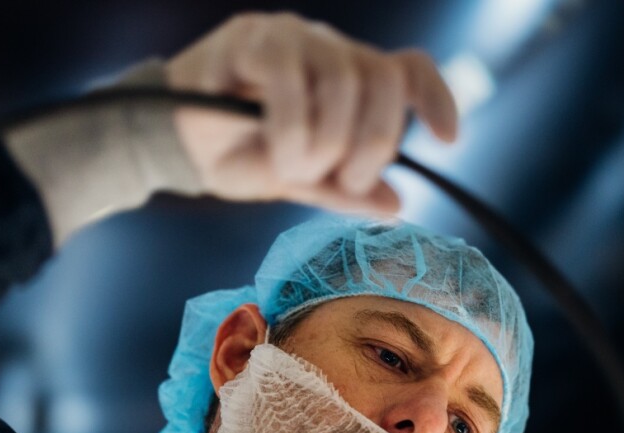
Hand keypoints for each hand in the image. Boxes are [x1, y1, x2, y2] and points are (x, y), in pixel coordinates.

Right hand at [166, 12, 458, 213]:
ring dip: (325, 140)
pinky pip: (288, 75)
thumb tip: (397, 206)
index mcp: (349, 77)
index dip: (436, 98)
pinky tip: (275, 150)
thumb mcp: (301, 180)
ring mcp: (291, 36)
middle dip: (373, 142)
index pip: (407, 70)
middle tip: (346, 182)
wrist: (175, 148)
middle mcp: (327, 47)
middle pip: (382, 79)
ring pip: (341, 78)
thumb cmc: (240, 155)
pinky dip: (290, 123)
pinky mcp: (250, 37)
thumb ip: (345, 190)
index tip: (448, 139)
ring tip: (295, 168)